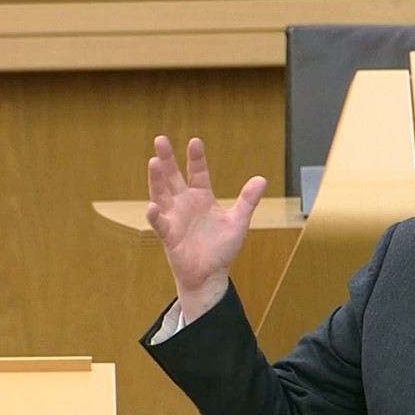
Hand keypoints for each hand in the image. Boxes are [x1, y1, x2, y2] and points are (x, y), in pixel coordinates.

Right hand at [145, 135, 266, 320]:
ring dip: (157, 179)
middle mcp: (185, 204)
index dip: (196, 158)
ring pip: (162, 194)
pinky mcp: (169, 235)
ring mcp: (175, 218)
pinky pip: (160, 223)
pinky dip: (155, 215)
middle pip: (173, 177)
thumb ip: (248, 200)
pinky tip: (152, 206)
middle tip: (161, 140)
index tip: (195, 141)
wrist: (211, 274)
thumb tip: (262, 178)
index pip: (198, 172)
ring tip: (154, 162)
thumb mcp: (238, 221)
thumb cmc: (221, 248)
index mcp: (202, 198)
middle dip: (167, 159)